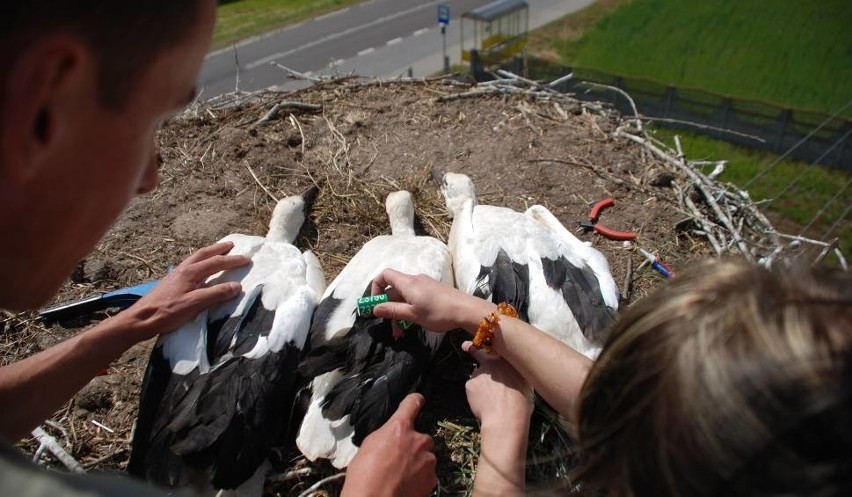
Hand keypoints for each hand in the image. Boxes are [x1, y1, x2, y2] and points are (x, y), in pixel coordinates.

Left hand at [117, 241, 250, 339]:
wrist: (140, 319)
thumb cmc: (166, 312)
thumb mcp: (194, 305)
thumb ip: (215, 294)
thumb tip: (237, 286)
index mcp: (191, 272)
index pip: (216, 263)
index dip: (233, 261)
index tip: (248, 259)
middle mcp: (183, 269)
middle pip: (204, 254)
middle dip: (219, 249)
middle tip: (232, 245)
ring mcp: (176, 274)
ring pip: (195, 258)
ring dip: (209, 253)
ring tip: (218, 251)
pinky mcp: (171, 281)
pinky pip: (190, 265)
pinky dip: (200, 261)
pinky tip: (199, 268)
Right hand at [341, 393, 436, 496]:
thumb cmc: (364, 474)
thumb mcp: (368, 445)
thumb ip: (385, 436)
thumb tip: (391, 438)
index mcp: (400, 427)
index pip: (412, 404)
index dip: (415, 400)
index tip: (418, 399)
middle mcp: (418, 440)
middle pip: (423, 438)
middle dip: (415, 446)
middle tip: (400, 458)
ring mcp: (428, 461)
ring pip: (427, 458)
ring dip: (418, 464)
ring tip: (401, 476)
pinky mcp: (432, 479)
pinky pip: (428, 475)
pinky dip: (420, 480)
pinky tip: (407, 486)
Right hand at [370, 268, 493, 333]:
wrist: (466, 310)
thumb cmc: (438, 312)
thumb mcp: (412, 314)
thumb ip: (392, 310)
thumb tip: (374, 308)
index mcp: (407, 283)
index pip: (384, 275)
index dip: (376, 287)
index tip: (375, 304)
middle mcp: (414, 280)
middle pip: (394, 291)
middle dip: (389, 309)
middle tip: (392, 330)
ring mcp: (425, 285)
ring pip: (405, 297)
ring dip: (400, 313)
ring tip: (402, 333)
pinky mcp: (433, 291)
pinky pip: (415, 298)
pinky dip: (410, 310)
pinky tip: (414, 324)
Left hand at [464, 341, 532, 427]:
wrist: (505, 418)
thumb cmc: (520, 405)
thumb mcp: (526, 385)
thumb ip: (515, 376)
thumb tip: (512, 378)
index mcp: (509, 361)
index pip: (499, 349)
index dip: (492, 347)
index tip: (486, 345)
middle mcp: (493, 362)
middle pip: (479, 352)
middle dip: (470, 348)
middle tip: (466, 346)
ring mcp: (480, 372)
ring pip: (477, 377)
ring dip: (481, 385)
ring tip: (490, 401)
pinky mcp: (470, 383)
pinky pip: (472, 389)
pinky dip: (476, 396)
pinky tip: (484, 404)